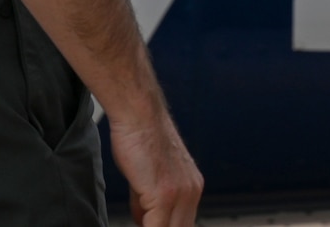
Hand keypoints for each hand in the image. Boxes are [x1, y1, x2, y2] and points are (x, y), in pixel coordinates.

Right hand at [107, 106, 203, 226]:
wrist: (139, 114)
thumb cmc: (141, 137)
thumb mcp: (149, 175)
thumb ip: (148, 200)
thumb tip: (143, 219)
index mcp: (191, 186)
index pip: (183, 223)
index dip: (166, 226)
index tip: (153, 223)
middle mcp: (191, 191)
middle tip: (145, 224)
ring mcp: (180, 194)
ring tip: (142, 223)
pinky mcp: (165, 195)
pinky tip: (138, 224)